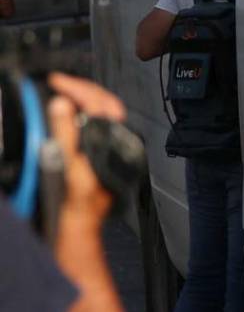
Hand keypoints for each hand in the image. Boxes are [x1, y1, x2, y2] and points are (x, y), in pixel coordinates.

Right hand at [46, 73, 126, 230]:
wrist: (81, 231)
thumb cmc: (79, 205)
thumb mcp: (70, 168)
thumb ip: (67, 135)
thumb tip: (62, 104)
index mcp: (113, 140)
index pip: (99, 102)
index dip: (77, 87)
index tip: (58, 80)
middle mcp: (116, 141)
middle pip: (103, 104)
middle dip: (81, 89)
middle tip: (59, 82)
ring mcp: (109, 148)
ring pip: (101, 113)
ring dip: (83, 100)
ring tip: (63, 92)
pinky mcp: (101, 156)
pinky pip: (94, 127)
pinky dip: (82, 115)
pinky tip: (69, 116)